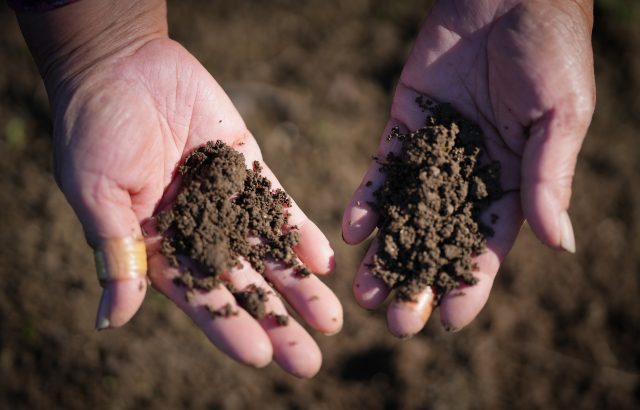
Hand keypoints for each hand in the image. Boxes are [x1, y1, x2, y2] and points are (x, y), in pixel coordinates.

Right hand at [18, 0, 340, 377]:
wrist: (122, 64)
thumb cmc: (96, 127)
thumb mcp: (97, 192)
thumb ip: (117, 252)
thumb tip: (112, 320)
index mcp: (158, 245)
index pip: (199, 297)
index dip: (229, 327)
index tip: (261, 356)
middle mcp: (197, 230)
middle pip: (242, 284)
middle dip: (275, 319)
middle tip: (308, 360)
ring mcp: (226, 199)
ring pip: (267, 250)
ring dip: (298, 285)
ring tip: (330, 319)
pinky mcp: (248, 167)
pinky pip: (278, 204)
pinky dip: (299, 231)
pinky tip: (324, 261)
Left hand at [342, 0, 594, 336]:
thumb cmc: (550, 51)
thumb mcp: (560, 116)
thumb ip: (549, 177)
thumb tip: (558, 243)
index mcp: (514, 181)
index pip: (489, 246)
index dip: (470, 285)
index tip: (448, 322)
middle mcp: (470, 175)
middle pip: (439, 240)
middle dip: (417, 281)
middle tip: (395, 322)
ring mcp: (434, 153)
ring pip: (405, 214)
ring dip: (384, 253)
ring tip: (363, 292)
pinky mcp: (404, 126)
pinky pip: (383, 169)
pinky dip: (368, 200)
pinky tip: (353, 230)